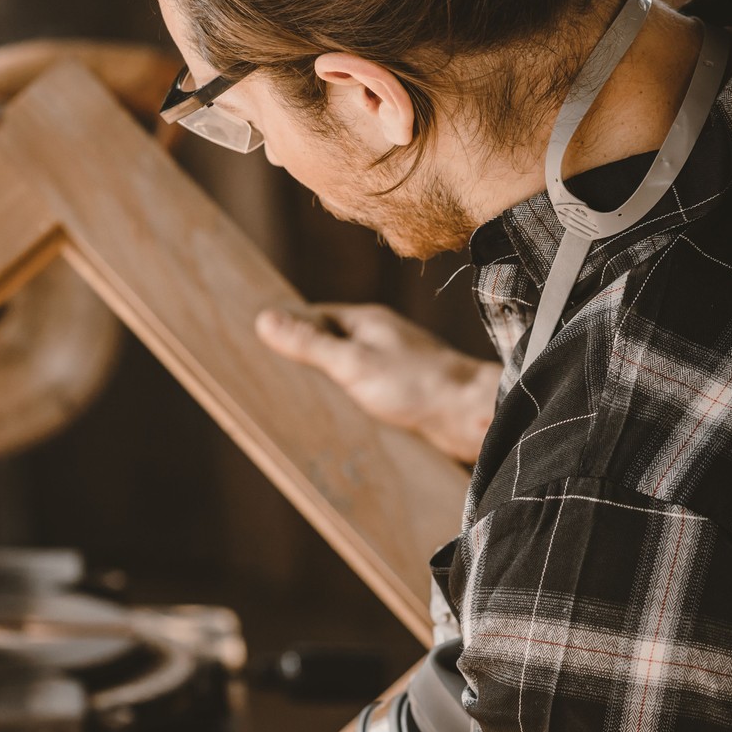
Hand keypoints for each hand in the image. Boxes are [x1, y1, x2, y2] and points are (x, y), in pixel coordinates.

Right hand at [256, 304, 500, 463]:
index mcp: (366, 321)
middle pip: (330, 340)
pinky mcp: (407, 388)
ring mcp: (395, 361)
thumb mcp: (352, 364)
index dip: (287, 328)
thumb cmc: (416, 385)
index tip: (259, 343)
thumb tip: (265, 319)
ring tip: (301, 400)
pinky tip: (341, 415)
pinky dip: (349, 396)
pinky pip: (366, 386)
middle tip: (273, 377)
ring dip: (328, 379)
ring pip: (349, 365)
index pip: (314, 316)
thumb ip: (310, 344)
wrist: (472, 414)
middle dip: (305, 355)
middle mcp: (381, 336)